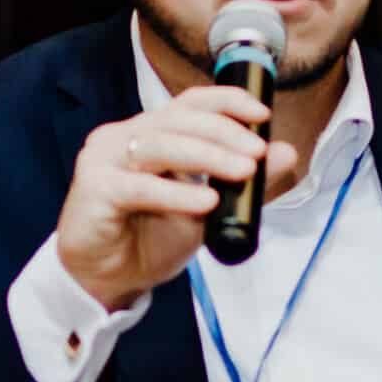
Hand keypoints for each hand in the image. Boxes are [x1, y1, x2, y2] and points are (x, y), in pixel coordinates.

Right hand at [57, 87, 301, 310]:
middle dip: (224, 133)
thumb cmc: (149, 240)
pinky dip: (177, 194)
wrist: (107, 279)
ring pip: (160, 145)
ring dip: (207, 157)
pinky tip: (205, 202)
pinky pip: (140, 187)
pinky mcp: (95, 188)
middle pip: (177, 119)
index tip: (261, 115)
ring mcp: (105, 158)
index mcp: (151, 133)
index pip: (189, 102)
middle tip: (257, 154)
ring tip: (242, 172)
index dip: (226, 101)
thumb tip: (286, 153)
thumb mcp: (207, 210)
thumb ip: (244, 182)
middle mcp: (125, 137)